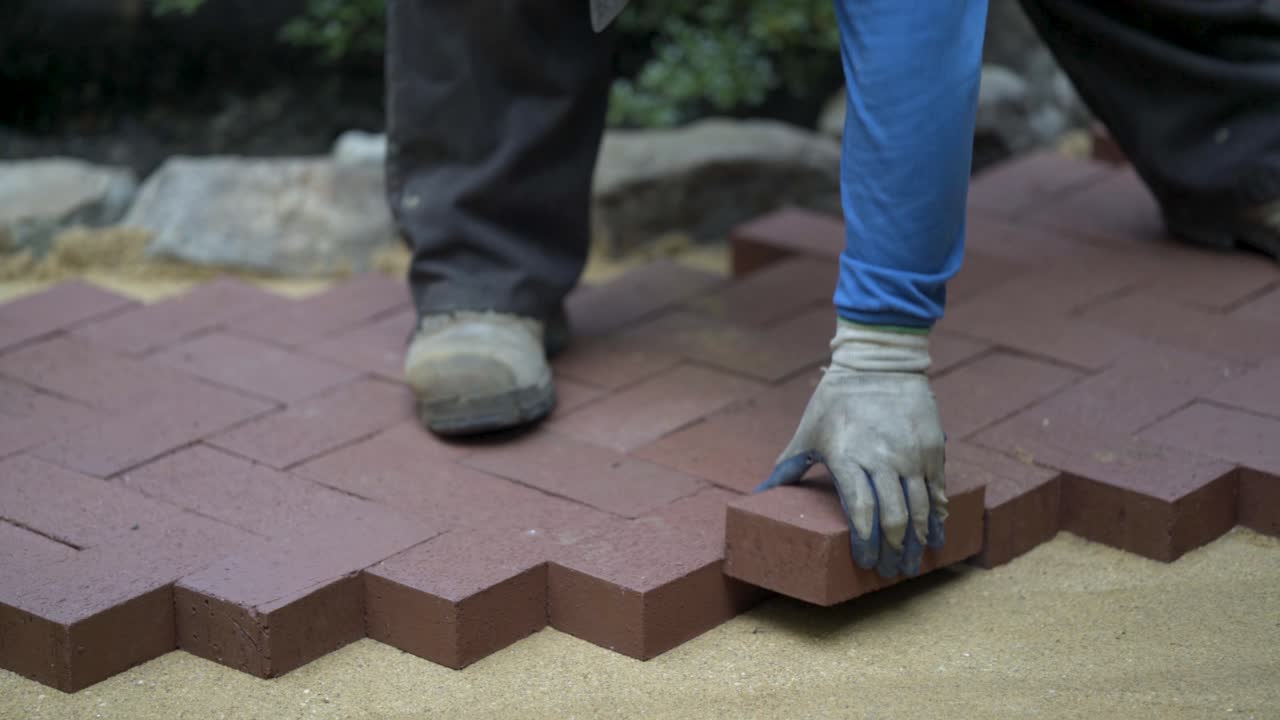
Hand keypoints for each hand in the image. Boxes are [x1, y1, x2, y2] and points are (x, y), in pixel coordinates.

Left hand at [757, 320, 946, 578]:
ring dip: (918, 541)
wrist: (879, 363)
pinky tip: (935, 533)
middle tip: (891, 572)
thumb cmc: (835, 401)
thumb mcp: (807, 433)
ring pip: (919, 508)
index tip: (865, 563)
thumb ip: (786, 468)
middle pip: (894, 518)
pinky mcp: (932, 447)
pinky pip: (937, 489)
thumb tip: (757, 495)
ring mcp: (911, 454)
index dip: (865, 543)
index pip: (861, 513)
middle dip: (894, 551)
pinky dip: (937, 515)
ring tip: (913, 562)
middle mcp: (882, 459)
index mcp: (848, 458)